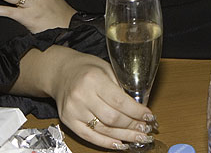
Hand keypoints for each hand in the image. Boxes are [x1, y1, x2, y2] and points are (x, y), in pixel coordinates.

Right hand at [30, 47, 155, 149]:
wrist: (61, 72)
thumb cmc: (86, 68)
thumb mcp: (107, 68)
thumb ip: (120, 86)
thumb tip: (138, 105)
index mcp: (93, 79)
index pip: (119, 101)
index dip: (136, 111)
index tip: (149, 116)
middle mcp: (82, 96)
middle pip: (112, 118)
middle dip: (132, 125)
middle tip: (145, 128)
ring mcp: (73, 111)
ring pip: (103, 130)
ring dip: (124, 136)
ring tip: (138, 138)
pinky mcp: (68, 121)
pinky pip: (89, 136)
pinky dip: (106, 143)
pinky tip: (120, 143)